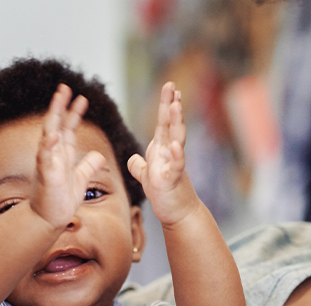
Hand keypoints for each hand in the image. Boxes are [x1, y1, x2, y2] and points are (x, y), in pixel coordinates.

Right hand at [31, 83, 106, 227]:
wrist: (48, 219)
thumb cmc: (60, 201)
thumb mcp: (80, 180)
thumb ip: (88, 166)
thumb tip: (99, 155)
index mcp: (63, 155)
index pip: (68, 128)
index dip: (74, 113)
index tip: (82, 98)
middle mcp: (54, 155)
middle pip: (57, 124)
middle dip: (61, 106)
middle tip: (66, 87)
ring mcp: (48, 163)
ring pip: (49, 134)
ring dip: (53, 116)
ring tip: (58, 99)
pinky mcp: (45, 175)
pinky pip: (45, 157)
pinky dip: (49, 145)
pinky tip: (53, 134)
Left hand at [127, 82, 199, 225]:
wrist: (178, 214)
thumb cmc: (165, 195)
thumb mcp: (147, 178)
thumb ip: (139, 166)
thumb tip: (132, 159)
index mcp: (161, 150)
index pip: (163, 123)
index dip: (166, 105)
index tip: (170, 88)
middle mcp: (169, 153)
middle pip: (171, 125)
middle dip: (171, 105)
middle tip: (172, 87)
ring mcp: (173, 165)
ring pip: (177, 140)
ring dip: (177, 123)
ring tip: (176, 106)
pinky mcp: (173, 179)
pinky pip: (176, 165)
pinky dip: (176, 155)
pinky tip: (175, 146)